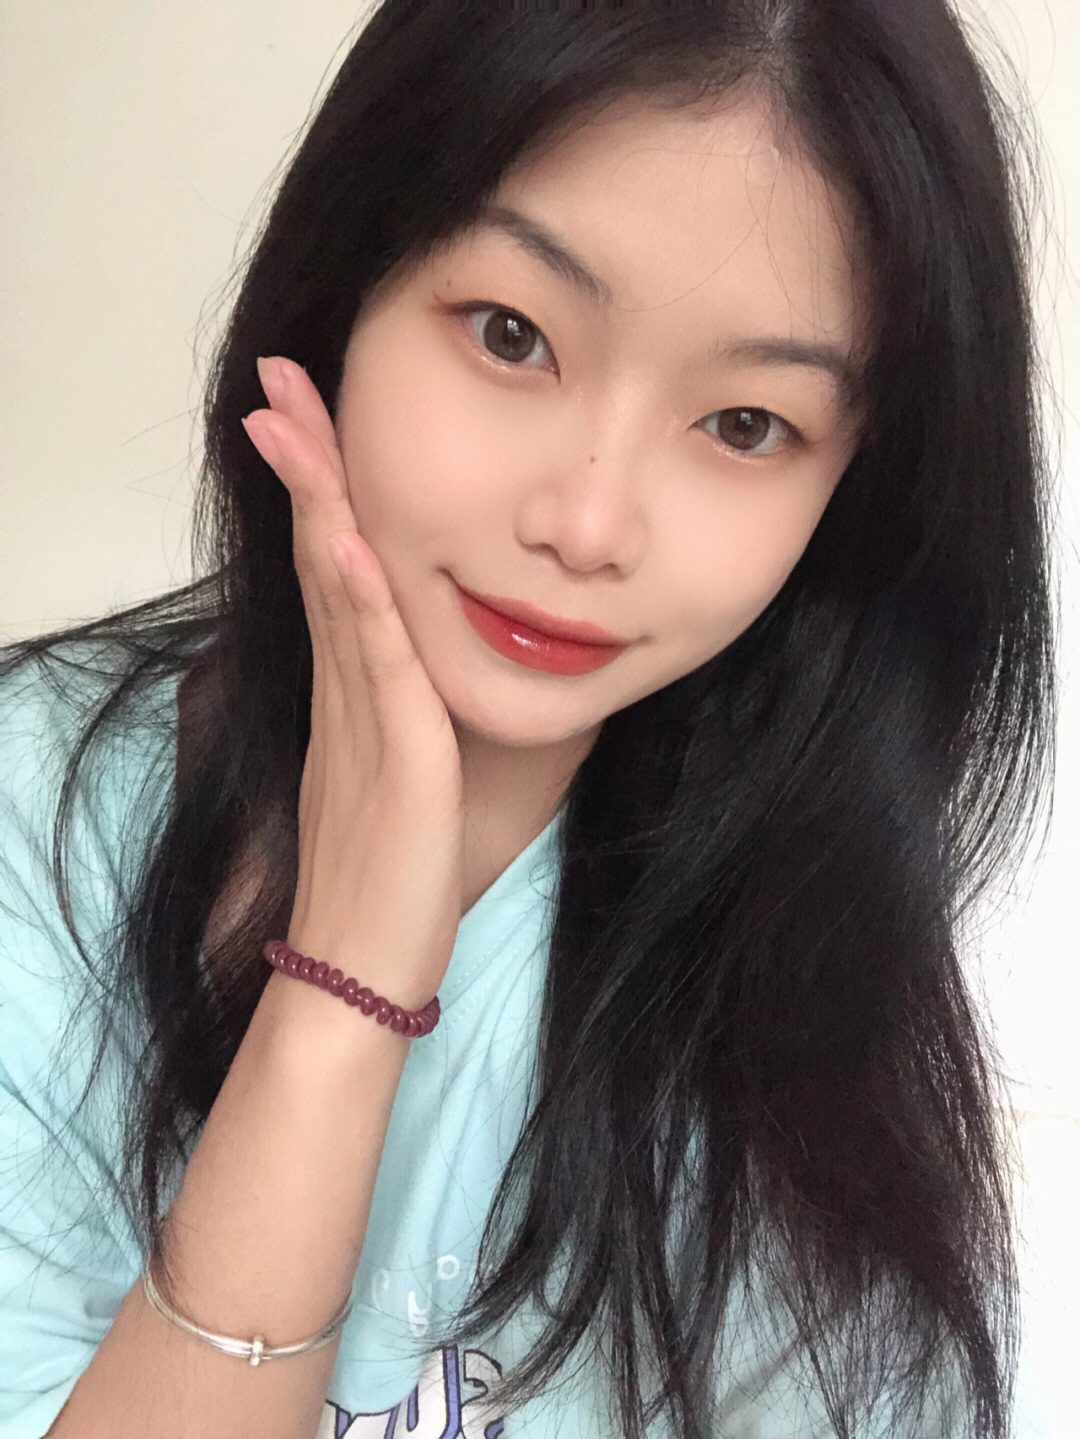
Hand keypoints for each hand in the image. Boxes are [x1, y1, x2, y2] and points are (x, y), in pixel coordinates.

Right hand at [241, 356, 465, 1010]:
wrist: (361, 970)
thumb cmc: (390, 881)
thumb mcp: (400, 779)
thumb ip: (404, 720)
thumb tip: (424, 678)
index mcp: (353, 692)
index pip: (334, 570)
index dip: (320, 491)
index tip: (307, 420)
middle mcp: (347, 690)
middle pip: (321, 555)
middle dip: (305, 465)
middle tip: (280, 381)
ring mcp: (364, 717)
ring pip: (339, 587)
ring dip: (318, 496)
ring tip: (291, 414)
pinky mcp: (395, 755)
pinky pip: (376, 658)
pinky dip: (357, 590)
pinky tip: (342, 530)